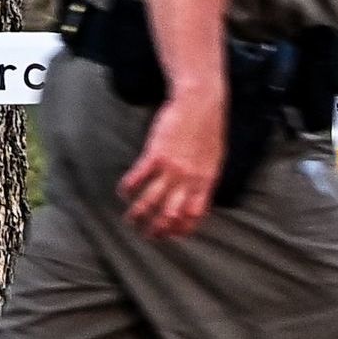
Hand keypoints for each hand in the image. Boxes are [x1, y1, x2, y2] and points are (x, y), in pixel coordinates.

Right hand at [119, 97, 223, 239]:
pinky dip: (128, 188)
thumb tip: (197, 196)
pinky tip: (123, 192)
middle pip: (170, 214)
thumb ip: (204, 179)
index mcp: (205, 182)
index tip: (171, 235)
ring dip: (138, 213)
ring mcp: (172, 167)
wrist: (200, 103)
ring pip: (151, 200)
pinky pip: (139, 177)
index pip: (193, 215)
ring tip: (130, 219)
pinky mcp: (156, 154)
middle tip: (147, 234)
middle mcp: (188, 179)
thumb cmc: (208, 129)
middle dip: (157, 228)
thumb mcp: (214, 159)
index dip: (182, 229)